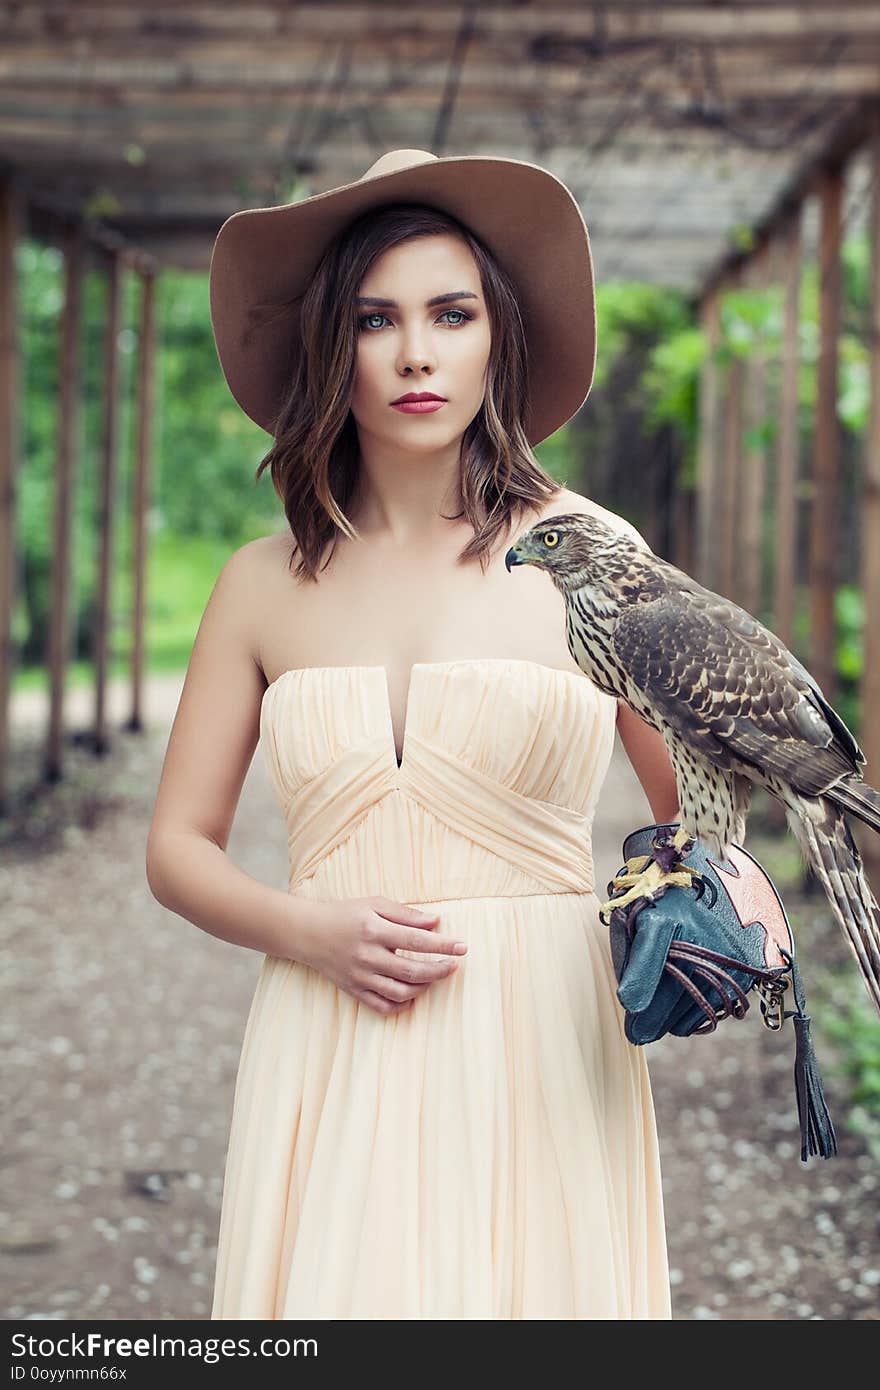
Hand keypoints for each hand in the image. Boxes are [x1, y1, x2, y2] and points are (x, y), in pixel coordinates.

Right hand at [297, 895, 467, 1015]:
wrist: (308, 933)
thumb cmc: (345, 914)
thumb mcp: (373, 903)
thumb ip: (405, 913)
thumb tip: (436, 921)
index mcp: (373, 930)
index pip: (416, 941)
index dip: (443, 945)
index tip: (463, 947)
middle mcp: (367, 956)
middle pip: (412, 970)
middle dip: (439, 970)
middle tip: (454, 966)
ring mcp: (360, 977)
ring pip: (400, 992)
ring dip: (423, 987)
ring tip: (434, 977)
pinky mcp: (354, 991)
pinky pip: (382, 1007)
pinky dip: (402, 1006)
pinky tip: (413, 996)